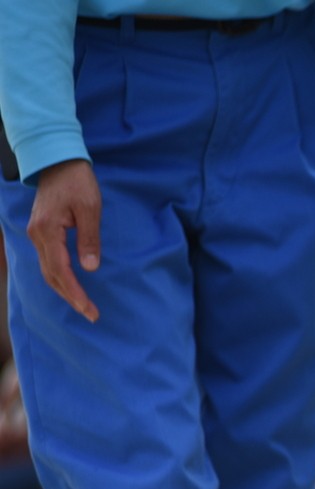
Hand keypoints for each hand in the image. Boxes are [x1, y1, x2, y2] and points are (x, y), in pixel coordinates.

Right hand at [26, 159, 101, 321]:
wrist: (57, 161)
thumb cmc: (77, 182)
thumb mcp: (90, 209)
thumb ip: (89, 239)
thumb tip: (89, 268)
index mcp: (47, 231)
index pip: (60, 270)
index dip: (75, 292)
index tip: (89, 309)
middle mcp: (37, 235)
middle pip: (51, 275)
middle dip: (70, 297)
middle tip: (91, 315)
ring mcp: (36, 233)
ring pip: (47, 270)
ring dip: (64, 289)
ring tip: (83, 305)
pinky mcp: (41, 231)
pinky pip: (48, 260)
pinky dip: (59, 276)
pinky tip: (71, 285)